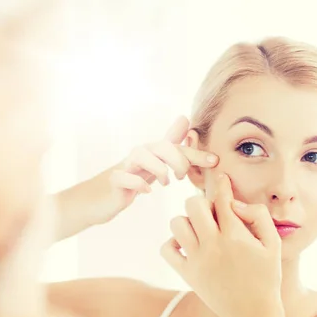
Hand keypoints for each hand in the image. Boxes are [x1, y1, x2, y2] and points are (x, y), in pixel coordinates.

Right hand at [93, 116, 218, 223]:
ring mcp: (125, 166)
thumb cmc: (132, 178)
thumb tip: (186, 119)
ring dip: (159, 169)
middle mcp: (139, 154)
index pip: (176, 146)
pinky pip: (125, 177)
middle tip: (182, 177)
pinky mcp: (114, 181)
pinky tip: (147, 191)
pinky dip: (138, 184)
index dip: (195, 152)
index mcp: (152, 151)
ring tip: (166, 183)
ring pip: (142, 156)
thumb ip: (171, 144)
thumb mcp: (155, 161)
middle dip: (178, 160)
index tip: (214, 160)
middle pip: (162, 147)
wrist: (101, 197)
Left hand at [160, 174, 281, 316]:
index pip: (222, 199)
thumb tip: (236, 204)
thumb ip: (258, 217)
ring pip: (177, 223)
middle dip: (201, 201)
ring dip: (187, 221)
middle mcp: (213, 245)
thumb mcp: (273, 245)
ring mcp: (197, 259)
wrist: (252, 313)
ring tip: (199, 230)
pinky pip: (167, 249)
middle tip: (211, 213)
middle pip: (193, 204)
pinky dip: (173, 243)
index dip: (222, 185)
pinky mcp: (187, 273)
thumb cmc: (266, 277)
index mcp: (235, 236)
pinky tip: (187, 245)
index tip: (221, 178)